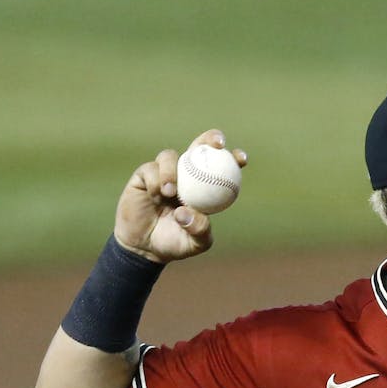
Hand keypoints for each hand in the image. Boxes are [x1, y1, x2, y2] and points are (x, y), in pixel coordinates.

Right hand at [112, 129, 248, 263]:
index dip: (233, 158)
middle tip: (217, 144)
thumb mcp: (195, 243)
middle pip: (199, 147)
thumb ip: (199, 229)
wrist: (145, 248)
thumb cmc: (175, 243)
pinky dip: (155, 181)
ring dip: (171, 171)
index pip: (222, 167)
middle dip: (210, 139)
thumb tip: (186, 212)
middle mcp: (186, 175)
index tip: (242, 159)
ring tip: (171, 192)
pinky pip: (150, 169)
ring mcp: (164, 173)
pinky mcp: (144, 176)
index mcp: (205, 187)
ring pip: (170, 156)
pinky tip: (157, 196)